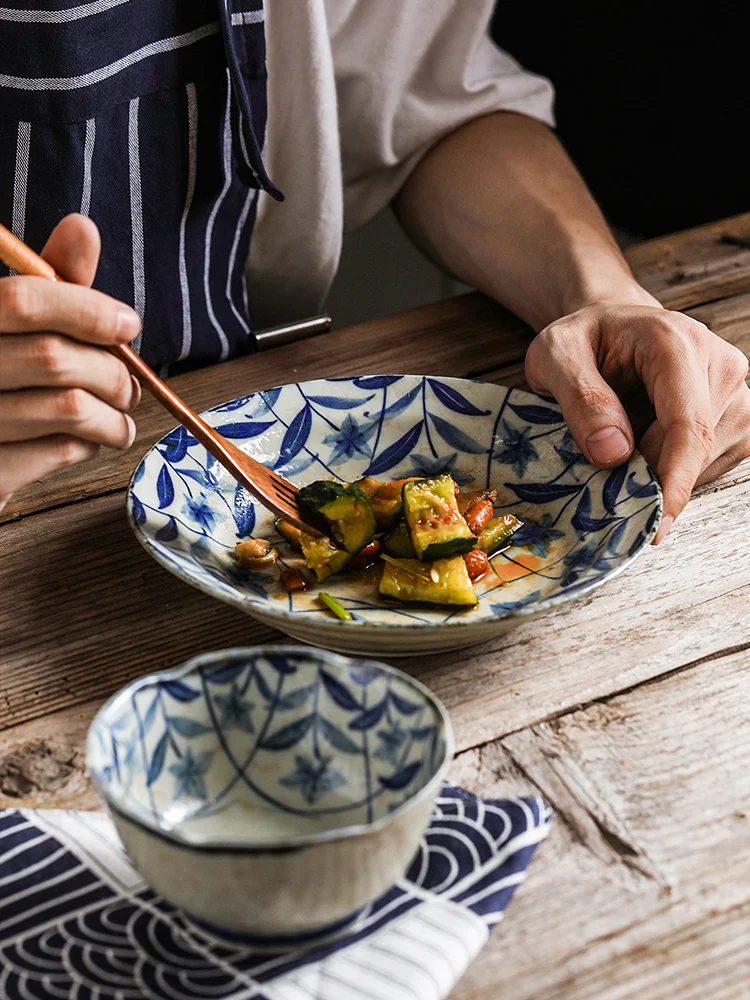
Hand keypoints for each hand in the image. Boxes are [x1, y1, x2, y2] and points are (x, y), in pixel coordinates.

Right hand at [0, 214, 140, 512]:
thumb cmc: (4, 382)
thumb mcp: (18, 326)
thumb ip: (52, 287)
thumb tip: (83, 227)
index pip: (24, 301)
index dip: (87, 309)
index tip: (129, 324)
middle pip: (55, 358)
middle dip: (113, 373)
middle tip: (131, 388)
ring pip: (68, 409)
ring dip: (112, 416)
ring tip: (120, 420)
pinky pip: (59, 451)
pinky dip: (90, 445)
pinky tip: (91, 441)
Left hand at [525, 299, 749, 542]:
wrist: (611, 327)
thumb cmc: (582, 340)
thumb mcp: (554, 356)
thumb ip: (579, 398)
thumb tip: (613, 454)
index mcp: (675, 342)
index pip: (687, 423)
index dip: (674, 479)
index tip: (657, 524)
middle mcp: (719, 363)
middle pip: (697, 448)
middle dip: (651, 477)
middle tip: (603, 476)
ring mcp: (735, 390)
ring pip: (707, 461)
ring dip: (661, 471)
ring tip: (622, 443)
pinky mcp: (737, 414)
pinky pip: (712, 463)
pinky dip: (674, 468)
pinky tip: (645, 446)